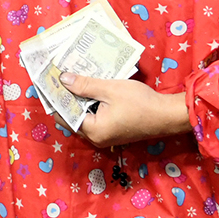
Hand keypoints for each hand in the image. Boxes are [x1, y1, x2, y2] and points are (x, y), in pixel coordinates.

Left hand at [59, 72, 192, 147]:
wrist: (168, 115)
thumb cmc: (140, 102)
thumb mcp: (109, 89)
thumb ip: (84, 85)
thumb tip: (62, 79)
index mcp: (92, 131)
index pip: (64, 115)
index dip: (56, 98)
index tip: (50, 82)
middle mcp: (95, 138)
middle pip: (72, 118)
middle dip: (66, 99)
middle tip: (60, 79)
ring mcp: (104, 138)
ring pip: (83, 119)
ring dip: (78, 102)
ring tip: (72, 82)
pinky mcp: (112, 133)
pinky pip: (94, 120)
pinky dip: (89, 107)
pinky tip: (89, 91)